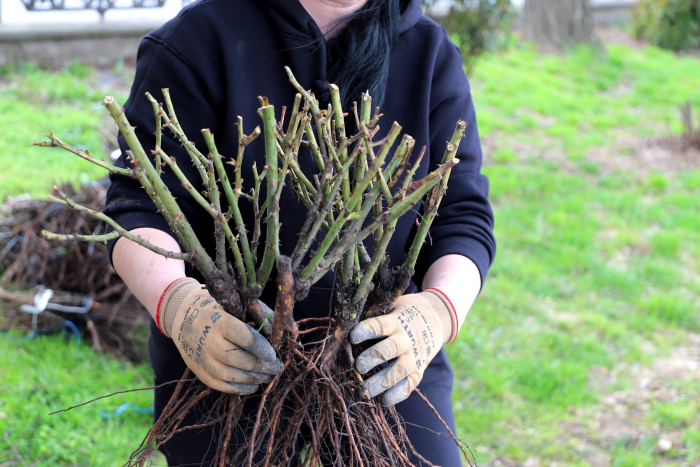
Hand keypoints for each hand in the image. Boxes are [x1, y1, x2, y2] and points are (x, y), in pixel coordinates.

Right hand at [157, 278, 283, 393]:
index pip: (242, 336)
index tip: (273, 354)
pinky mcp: (196, 369)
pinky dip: (237, 389)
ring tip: (268, 377)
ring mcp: (200, 356)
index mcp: (219, 320)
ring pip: (227, 375)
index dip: (261, 348)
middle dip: (260, 366)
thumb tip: (281, 335)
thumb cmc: (219, 308)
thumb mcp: (237, 305)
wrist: (182, 313)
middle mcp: (207, 339)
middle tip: (277, 369)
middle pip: (235, 358)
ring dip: (251, 379)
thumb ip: (260, 317)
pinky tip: (253, 386)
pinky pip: (217, 384)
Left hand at [349, 290, 455, 404]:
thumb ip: (373, 318)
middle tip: (358, 366)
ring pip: (398, 371)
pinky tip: (383, 400)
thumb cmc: (401, 315)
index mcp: (396, 322)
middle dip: (371, 359)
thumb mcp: (390, 308)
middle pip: (388, 350)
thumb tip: (344, 331)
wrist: (435, 320)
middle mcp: (405, 340)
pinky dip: (396, 395)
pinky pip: (408, 386)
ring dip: (380, 382)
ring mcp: (413, 357)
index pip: (379, 326)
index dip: (365, 332)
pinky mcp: (418, 371)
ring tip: (364, 389)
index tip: (352, 338)